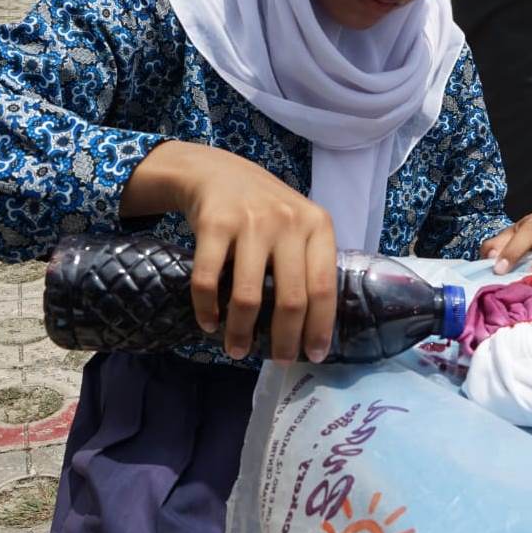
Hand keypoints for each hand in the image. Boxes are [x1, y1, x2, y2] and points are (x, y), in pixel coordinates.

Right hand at [122, 142, 336, 363]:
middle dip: (284, 340)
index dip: (320, 327)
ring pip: (249, 296)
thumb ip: (309, 261)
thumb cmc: (266, 210)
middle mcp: (288, 222)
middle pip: (291, 299)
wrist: (218, 172)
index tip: (315, 354)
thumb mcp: (299, 224)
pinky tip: (209, 324)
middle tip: (279, 360)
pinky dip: (207, 310)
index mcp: (318, 225)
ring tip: (237, 350)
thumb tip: (314, 326)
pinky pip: (208, 280)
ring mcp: (251, 222)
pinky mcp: (214, 224)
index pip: (324, 287)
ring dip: (241, 332)